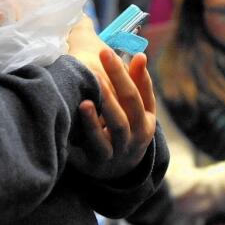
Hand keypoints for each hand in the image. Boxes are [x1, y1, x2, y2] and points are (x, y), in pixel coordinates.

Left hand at [70, 46, 157, 181]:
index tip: (108, 50)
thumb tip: (140, 55)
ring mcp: (119, 151)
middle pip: (129, 105)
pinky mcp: (98, 163)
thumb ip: (137, 84)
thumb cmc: (126, 130)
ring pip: (115, 128)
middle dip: (117, 77)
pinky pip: (93, 147)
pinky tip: (78, 113)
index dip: (127, 71)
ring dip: (103, 107)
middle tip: (101, 54)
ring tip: (89, 89)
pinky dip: (87, 131)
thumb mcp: (136, 112)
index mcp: (147, 121)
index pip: (140, 92)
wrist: (118, 174)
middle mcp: (137, 136)